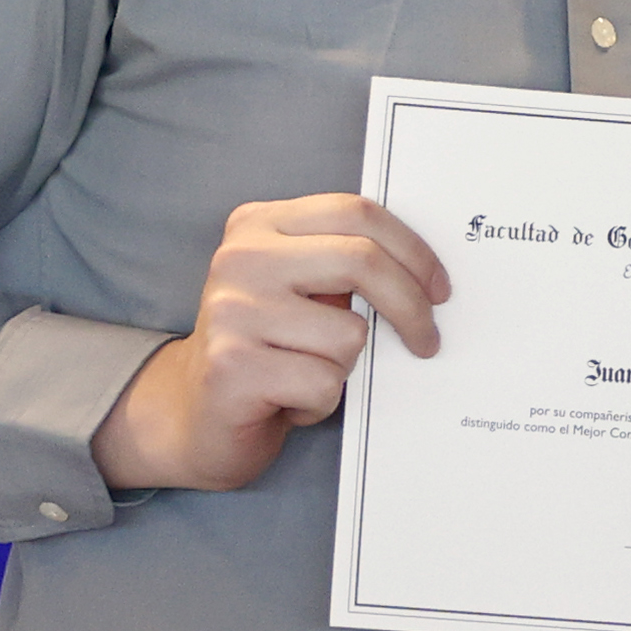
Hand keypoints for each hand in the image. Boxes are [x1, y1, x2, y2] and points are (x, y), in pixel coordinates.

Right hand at [91, 194, 448, 492]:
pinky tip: (288, 401)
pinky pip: (324, 383)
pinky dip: (320, 403)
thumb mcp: (299, 289)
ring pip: (349, 335)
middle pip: (362, 261)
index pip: (356, 213)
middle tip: (427, 340)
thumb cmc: (263, 351)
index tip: (439, 289)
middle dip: (411, 307)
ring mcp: (232, 312)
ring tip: (307, 375)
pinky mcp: (232, 367)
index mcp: (258, 225)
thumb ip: (343, 266)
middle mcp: (240, 259)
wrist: (190, 416)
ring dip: (345, 369)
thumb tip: (425, 275)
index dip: (413, 250)